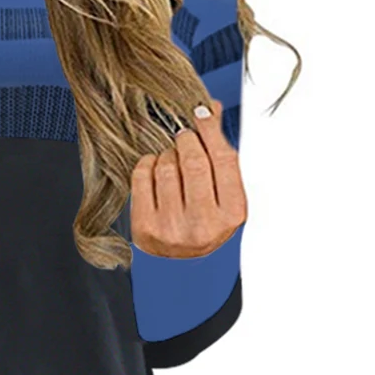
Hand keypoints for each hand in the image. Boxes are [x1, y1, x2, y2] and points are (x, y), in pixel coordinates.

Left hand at [130, 98, 246, 257]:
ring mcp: (172, 229)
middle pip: (194, 161)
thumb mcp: (221, 193)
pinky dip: (147, 165)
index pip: (223, 159)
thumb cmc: (204, 222)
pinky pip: (142, 178)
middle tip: (183, 137)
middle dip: (186, 141)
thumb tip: (212, 109)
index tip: (201, 111)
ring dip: (167, 154)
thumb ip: (219, 154)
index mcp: (232, 214)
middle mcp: (204, 225)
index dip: (210, 129)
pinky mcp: (145, 229)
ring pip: (166, 167)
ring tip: (170, 160)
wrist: (179, 265)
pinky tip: (153, 169)